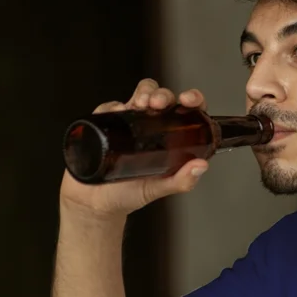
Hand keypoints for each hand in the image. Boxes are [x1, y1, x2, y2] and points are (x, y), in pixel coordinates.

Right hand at [60, 78, 209, 217]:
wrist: (95, 203)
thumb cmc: (128, 194)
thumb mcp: (158, 188)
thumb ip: (181, 181)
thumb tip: (201, 166)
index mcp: (169, 138)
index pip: (185, 111)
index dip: (192, 99)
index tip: (189, 100)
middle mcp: (150, 126)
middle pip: (161, 97)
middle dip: (162, 94)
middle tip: (159, 104)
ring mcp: (129, 123)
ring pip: (139, 94)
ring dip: (144, 93)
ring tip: (142, 104)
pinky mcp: (106, 123)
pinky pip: (110, 107)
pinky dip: (114, 105)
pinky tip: (117, 113)